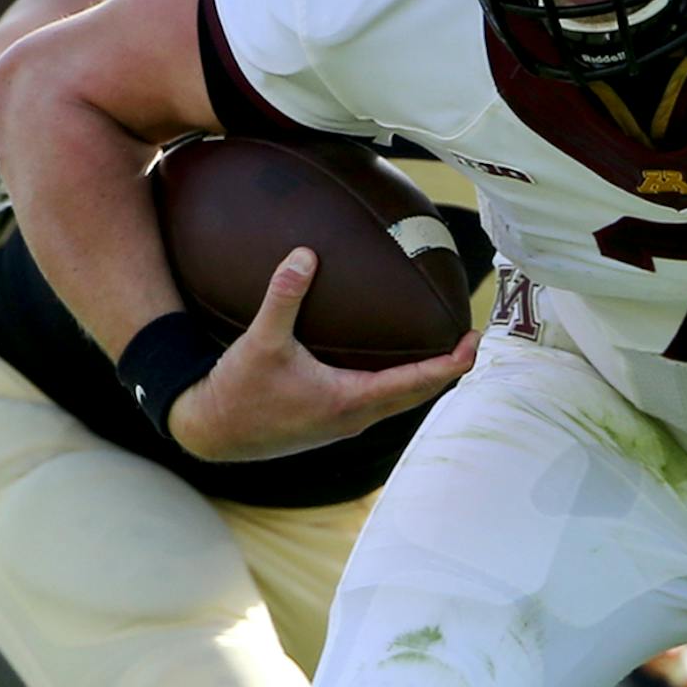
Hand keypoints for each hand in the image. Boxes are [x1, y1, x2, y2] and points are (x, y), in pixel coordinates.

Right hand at [167, 248, 477, 461]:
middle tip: (470, 341)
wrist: (213, 432)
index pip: (415, 382)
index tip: (472, 342)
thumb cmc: (238, 390)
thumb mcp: (260, 340)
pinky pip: (380, 403)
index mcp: (349, 400)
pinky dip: (399, 384)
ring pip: (400, 402)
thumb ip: (284, 295)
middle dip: (447, 369)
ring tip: (443, 351)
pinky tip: (394, 364)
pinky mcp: (333, 423)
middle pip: (418, 396)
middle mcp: (355, 417)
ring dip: (424, 379)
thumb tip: (305, 254)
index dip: (449, 364)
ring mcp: (345, 424)